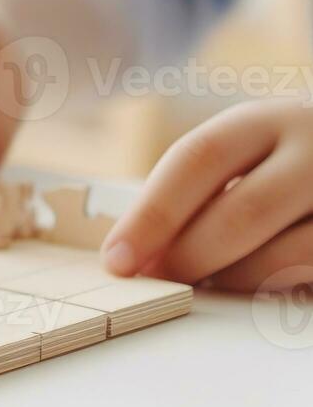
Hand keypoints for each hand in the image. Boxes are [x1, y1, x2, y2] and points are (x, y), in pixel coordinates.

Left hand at [104, 98, 312, 290]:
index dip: (151, 216)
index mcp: (265, 119)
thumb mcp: (245, 150)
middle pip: (242, 212)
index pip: (196, 160)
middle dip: (190, 257)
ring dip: (236, 280)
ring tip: (207, 283)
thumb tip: (132, 254)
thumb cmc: (286, 159)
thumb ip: (195, 193)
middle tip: (158, 282)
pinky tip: (259, 286)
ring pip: (288, 254)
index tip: (117, 260)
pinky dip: (279, 288)